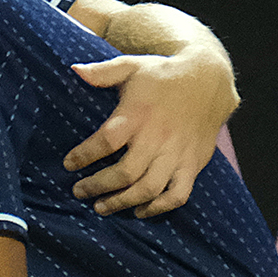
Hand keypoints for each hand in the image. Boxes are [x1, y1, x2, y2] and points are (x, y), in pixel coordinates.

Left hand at [64, 52, 234, 217]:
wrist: (209, 78)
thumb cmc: (162, 75)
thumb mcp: (131, 66)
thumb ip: (102, 72)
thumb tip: (74, 70)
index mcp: (138, 114)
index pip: (106, 140)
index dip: (84, 156)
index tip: (68, 164)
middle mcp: (159, 136)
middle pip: (126, 173)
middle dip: (98, 186)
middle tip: (79, 192)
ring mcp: (177, 153)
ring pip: (149, 189)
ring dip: (122, 202)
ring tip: (101, 207)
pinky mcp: (193, 163)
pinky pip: (178, 195)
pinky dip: (158, 208)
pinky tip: (140, 211)